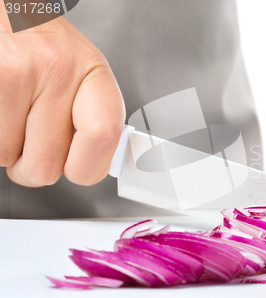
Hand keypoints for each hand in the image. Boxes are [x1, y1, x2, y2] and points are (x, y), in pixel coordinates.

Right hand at [0, 5, 124, 186]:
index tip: (79, 169)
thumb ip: (94, 122)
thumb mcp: (83, 76)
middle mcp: (61, 70)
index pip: (104, 137)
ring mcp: (21, 72)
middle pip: (48, 166)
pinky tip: (3, 110)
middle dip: (33, 165)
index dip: (87, 167)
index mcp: (94, 75)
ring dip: (8, 148)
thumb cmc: (43, 49)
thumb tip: (96, 165)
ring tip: (14, 114)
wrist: (10, 15)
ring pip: (10, 159)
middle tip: (31, 140)